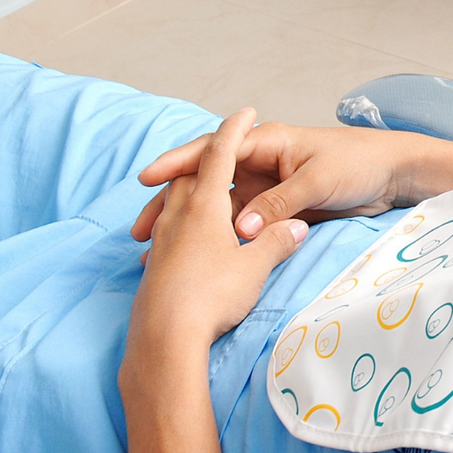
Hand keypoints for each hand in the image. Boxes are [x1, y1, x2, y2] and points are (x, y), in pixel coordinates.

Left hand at [129, 108, 308, 350]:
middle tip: (227, 151)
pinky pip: (168, 230)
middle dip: (209, 159)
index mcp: (204, 207)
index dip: (234, 130)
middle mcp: (179, 217)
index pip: (221, 155)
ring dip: (190, 190)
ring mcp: (163, 241)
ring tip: (205, 192)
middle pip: (190, 175)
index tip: (244, 111)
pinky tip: (189, 240)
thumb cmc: (212, 296)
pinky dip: (180, 221)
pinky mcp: (155, 267)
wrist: (164, 341)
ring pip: (174, 202)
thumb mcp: (254, 267)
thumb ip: (276, 242)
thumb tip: (297, 229)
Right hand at [132, 121, 425, 243]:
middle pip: (206, 183)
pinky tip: (197, 259)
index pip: (213, 151)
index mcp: (267, 143)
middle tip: (140, 230)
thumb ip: (279, 204)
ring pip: (218, 209)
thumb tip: (240, 230)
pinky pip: (240, 225)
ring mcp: (266, 188)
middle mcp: (260, 163)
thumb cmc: (359, 164)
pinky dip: (218, 241)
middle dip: (172, 203)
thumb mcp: (317, 181)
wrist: (393, 176)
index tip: (147, 180)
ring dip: (190, 228)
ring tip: (155, 252)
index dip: (177, 164)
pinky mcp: (276, 211)